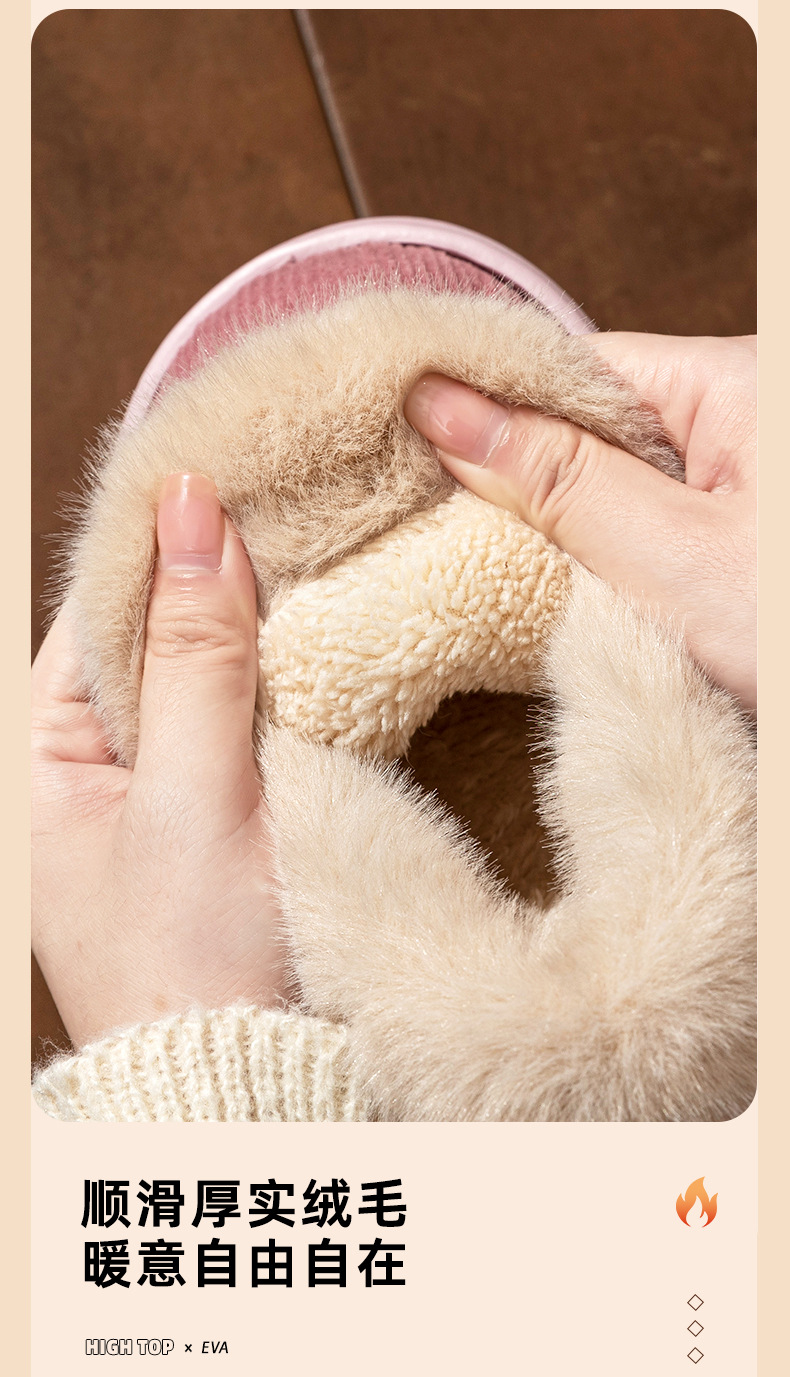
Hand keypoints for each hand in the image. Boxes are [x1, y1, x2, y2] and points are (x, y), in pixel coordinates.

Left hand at [32, 473, 289, 1048]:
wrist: (243, 1084)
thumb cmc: (193, 957)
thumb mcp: (194, 793)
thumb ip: (195, 656)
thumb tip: (190, 511)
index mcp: (36, 757)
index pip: (94, 609)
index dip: (161, 541)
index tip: (230, 471)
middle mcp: (78, 766)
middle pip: (146, 634)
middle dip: (213, 579)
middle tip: (291, 506)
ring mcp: (141, 792)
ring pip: (195, 675)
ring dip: (251, 630)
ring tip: (313, 560)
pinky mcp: (200, 815)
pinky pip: (230, 723)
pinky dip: (272, 685)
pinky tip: (316, 650)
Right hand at [404, 333, 755, 710]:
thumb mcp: (669, 559)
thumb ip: (556, 481)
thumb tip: (443, 409)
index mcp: (732, 382)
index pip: (571, 366)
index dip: (486, 403)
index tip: (406, 445)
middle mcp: (738, 414)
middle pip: (588, 420)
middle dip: (516, 472)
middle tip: (431, 521)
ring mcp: (738, 479)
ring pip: (613, 480)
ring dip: (558, 523)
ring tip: (481, 559)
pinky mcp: (736, 537)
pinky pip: (647, 526)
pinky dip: (602, 556)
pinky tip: (561, 586)